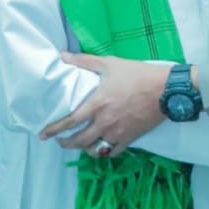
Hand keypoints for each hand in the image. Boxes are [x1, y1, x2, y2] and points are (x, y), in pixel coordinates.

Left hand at [39, 53, 168, 155]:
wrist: (165, 89)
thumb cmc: (137, 74)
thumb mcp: (110, 64)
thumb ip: (84, 61)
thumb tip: (62, 56)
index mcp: (97, 104)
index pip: (70, 121)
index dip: (54, 129)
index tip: (43, 134)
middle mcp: (105, 122)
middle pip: (79, 140)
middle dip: (66, 143)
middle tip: (59, 141)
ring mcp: (118, 133)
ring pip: (94, 149)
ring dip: (83, 148)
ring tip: (79, 143)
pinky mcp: (130, 139)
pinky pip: (113, 152)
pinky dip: (104, 151)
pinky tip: (101, 147)